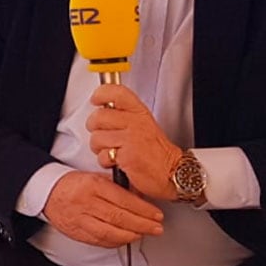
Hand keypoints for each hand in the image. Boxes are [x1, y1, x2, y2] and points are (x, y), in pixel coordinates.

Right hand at [41, 170, 164, 247]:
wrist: (47, 192)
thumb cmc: (73, 184)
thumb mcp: (95, 177)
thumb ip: (116, 187)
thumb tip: (140, 198)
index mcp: (93, 185)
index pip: (123, 200)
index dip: (143, 209)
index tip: (157, 214)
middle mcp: (86, 203)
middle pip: (119, 217)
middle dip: (142, 224)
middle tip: (157, 228)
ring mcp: (80, 219)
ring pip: (110, 232)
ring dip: (131, 235)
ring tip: (144, 234)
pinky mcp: (76, 232)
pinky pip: (99, 240)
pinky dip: (116, 242)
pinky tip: (126, 239)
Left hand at [85, 85, 181, 200]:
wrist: (171, 172)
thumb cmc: (156, 151)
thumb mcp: (144, 124)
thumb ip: (124, 114)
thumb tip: (102, 108)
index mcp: (140, 112)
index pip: (117, 93)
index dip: (101, 94)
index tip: (96, 100)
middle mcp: (135, 123)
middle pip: (98, 116)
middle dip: (94, 129)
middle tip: (103, 135)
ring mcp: (131, 138)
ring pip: (96, 138)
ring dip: (100, 148)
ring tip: (113, 150)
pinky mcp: (127, 156)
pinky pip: (103, 155)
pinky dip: (106, 162)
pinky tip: (117, 161)